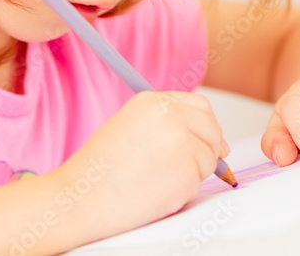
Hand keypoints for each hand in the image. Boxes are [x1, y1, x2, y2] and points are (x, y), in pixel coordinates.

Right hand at [51, 91, 229, 242]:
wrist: (78, 199)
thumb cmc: (99, 172)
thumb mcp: (131, 129)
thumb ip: (169, 126)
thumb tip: (220, 145)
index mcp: (153, 101)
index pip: (199, 105)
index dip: (205, 126)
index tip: (204, 142)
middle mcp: (170, 115)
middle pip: (212, 128)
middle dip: (208, 148)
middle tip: (186, 168)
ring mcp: (181, 141)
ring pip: (209, 158)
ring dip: (192, 173)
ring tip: (155, 181)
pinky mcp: (187, 171)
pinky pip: (198, 183)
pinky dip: (183, 193)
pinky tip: (154, 194)